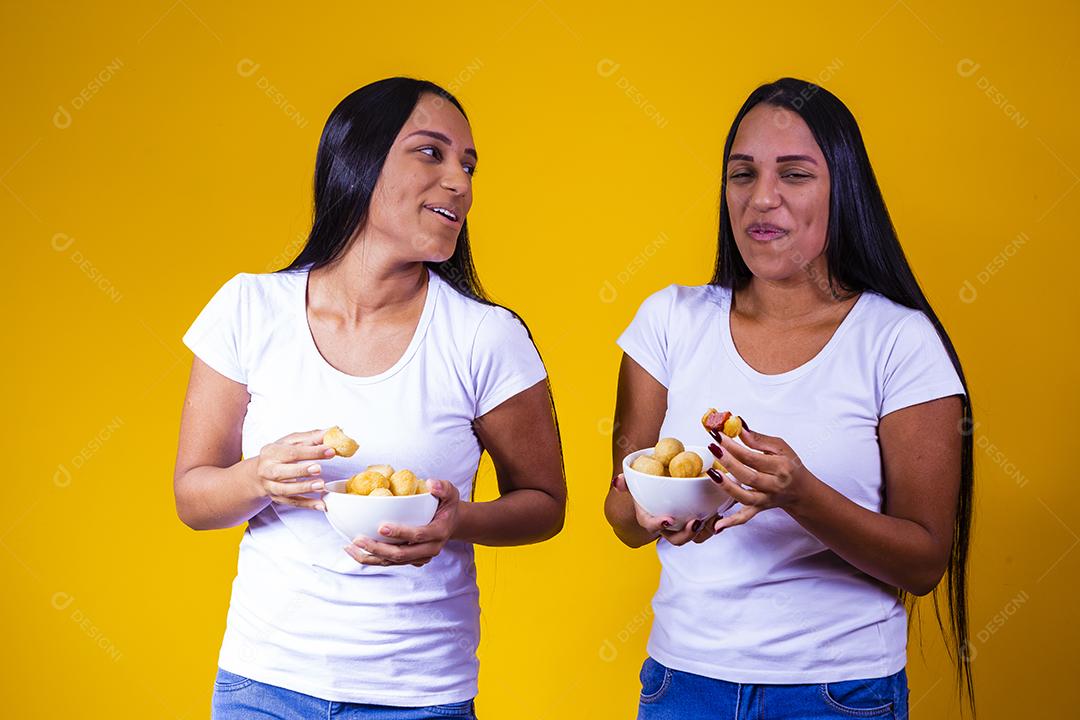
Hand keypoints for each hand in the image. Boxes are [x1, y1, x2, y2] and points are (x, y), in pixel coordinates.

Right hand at [254, 429, 335, 510]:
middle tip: (319, 468)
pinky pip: (293, 503)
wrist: (258, 473)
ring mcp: (271, 486)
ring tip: (321, 485)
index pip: (292, 452)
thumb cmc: (279, 454)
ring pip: (286, 490)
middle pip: (283, 472)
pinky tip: (321, 505)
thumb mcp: (291, 442)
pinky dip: (307, 505)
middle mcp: (268, 470)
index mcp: (271, 452)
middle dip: (301, 471)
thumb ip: (311, 437)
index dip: (312, 452)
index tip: (330, 451)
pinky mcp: (277, 499)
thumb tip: (330, 432)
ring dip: (304, 488)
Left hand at [344, 479, 460, 567]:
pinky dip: (372, 559)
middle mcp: (430, 549)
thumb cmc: (447, 505)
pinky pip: (390, 563)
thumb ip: (443, 486)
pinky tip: (356, 551)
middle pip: (401, 555)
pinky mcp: (411, 561)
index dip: (400, 533)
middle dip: (378, 549)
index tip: (381, 527)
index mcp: (439, 533)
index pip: (418, 535)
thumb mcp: (451, 492)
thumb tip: (430, 483)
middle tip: (358, 539)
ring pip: (392, 562)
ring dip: (370, 557)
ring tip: (351, 547)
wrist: (451, 522)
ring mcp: (420, 558)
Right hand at [611, 474, 718, 545]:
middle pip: (676, 539)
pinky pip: (707, 530)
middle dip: (687, 534)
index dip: (658, 525)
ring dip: (704, 532)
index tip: (667, 519)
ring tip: (713, 519)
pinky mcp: (698, 522)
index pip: (650, 526)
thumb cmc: (649, 482)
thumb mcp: (636, 480)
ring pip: (695, 537)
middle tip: (696, 522)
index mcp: (650, 518)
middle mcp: (667, 528)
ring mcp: (684, 527)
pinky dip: (715, 524)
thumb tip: (617, 481)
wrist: (664, 482)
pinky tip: (720, 512)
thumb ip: (626, 481)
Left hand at [706, 423, 814, 532]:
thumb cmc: (790, 465)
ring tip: (712, 473)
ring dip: (727, 487)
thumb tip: (738, 426)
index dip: (735, 446)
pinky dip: (731, 523)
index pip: (753, 457)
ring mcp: (766, 499)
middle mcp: (774, 485)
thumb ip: (758, 438)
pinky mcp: (759, 509)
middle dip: (729, 461)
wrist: (801, 490)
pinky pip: (745, 517)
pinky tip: (717, 526)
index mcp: (780, 467)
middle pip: (748, 476)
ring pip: (745, 497)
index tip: (719, 435)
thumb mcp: (780, 447)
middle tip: (713, 447)